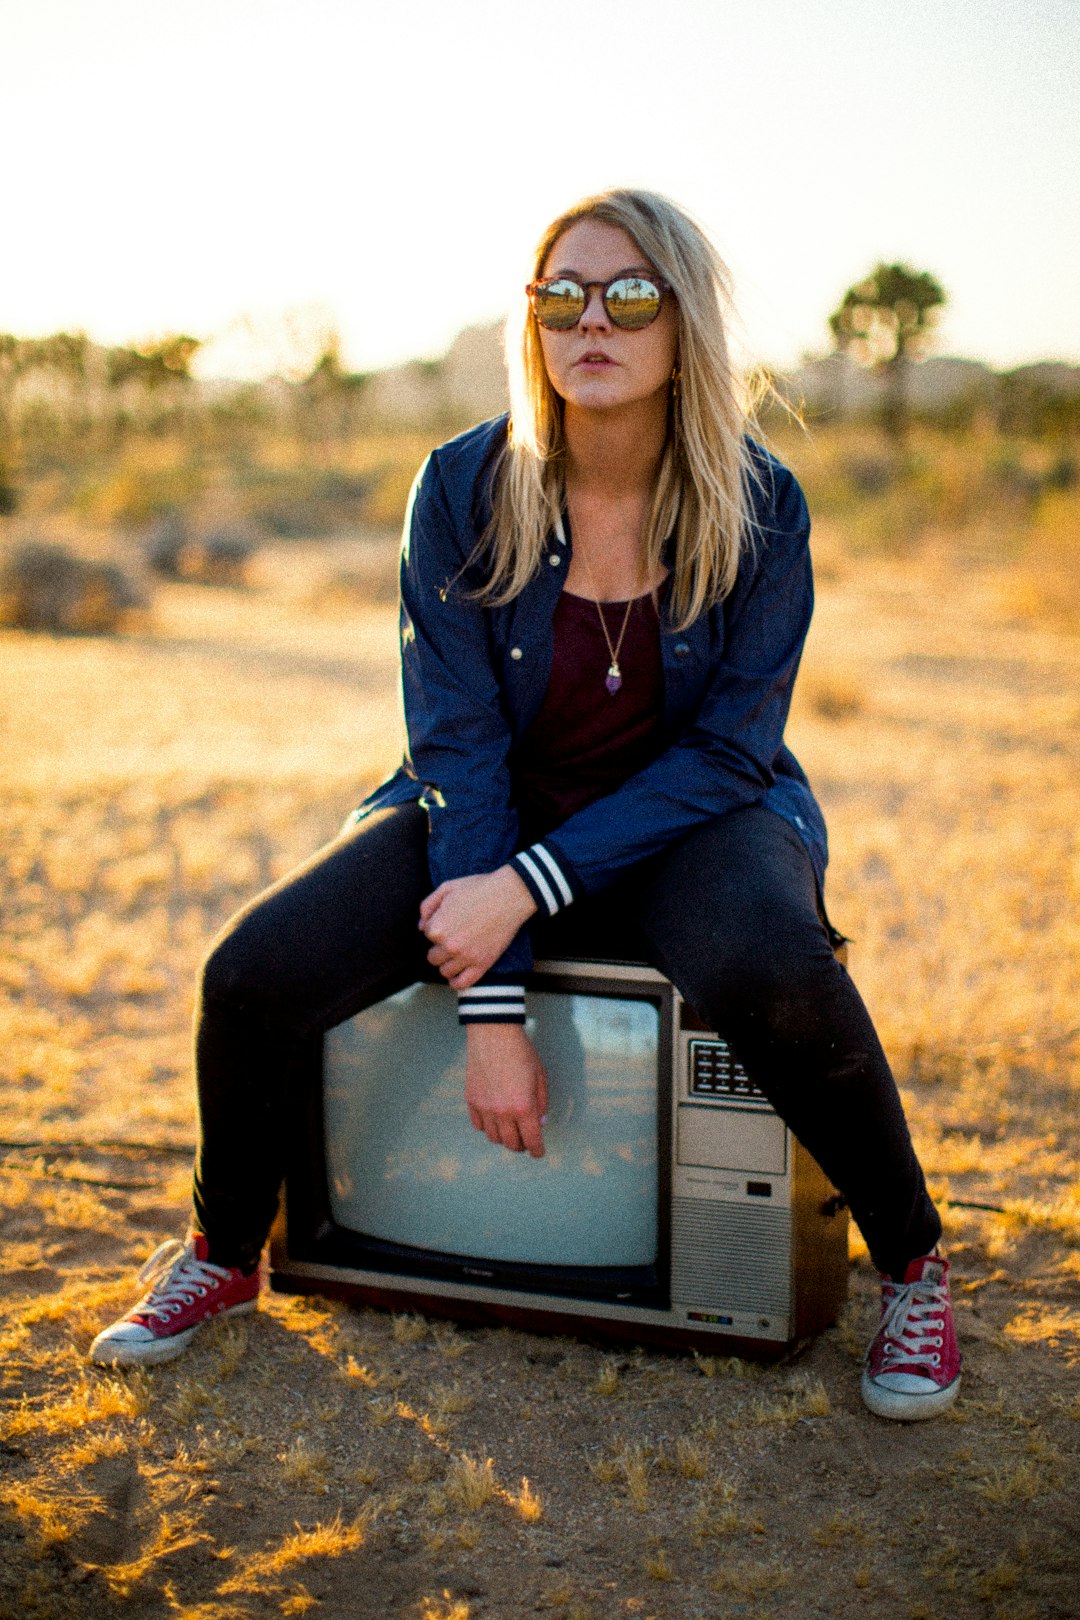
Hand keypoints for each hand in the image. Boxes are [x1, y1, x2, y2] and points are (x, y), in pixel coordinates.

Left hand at [419, 866, 536, 989]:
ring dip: (447, 964)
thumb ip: (428, 906)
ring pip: (444, 971)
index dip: (437, 927)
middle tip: (453, 938)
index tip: (450, 921)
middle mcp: (448, 945)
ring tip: (457, 954)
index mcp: (437, 927)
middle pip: (433, 957)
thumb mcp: (447, 888)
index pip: (427, 935)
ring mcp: (465, 957)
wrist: (509, 895)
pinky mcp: (482, 964)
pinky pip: (462, 983)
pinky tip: (458, 974)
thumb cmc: (479, 888)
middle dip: (439, 948)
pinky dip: (456, 982)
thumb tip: (421, 926)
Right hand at [465, 1024, 548, 1156]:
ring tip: (510, 1130)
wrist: (494, 1034)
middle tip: (526, 1141)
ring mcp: (485, 1108)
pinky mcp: (472, 1101)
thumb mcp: (540, 1077)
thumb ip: (542, 1103)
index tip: (538, 1153)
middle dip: (522, 1146)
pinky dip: (488, 1127)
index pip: (532, 1140)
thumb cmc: (521, 1052)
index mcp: (524, 1107)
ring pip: (494, 1138)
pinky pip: (479, 1125)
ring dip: (504, 1138)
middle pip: (512, 1144)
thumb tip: (539, 1123)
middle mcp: (503, 1112)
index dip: (537, 1150)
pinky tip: (494, 1119)